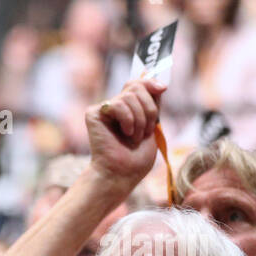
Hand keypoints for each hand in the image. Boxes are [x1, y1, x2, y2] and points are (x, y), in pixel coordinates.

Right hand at [85, 78, 165, 193]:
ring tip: (135, 137)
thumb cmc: (136, 158)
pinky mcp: (93, 114)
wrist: (121, 173)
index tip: (163, 88)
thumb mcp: (153, 125)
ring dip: (140, 119)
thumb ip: (153, 104)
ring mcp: (103, 110)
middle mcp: (114, 107)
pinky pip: (118, 104)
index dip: (150, 82)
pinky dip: (127, 120)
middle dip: (148, 108)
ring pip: (130, 96)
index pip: (138, 84)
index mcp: (128, 109)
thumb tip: (159, 84)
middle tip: (147, 130)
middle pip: (136, 86)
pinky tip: (124, 133)